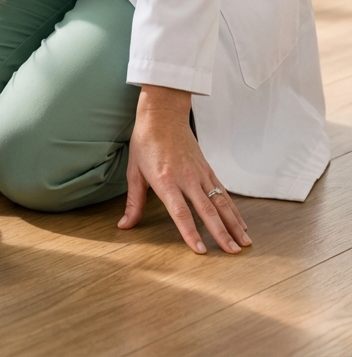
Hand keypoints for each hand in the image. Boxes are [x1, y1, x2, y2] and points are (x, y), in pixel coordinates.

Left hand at [118, 84, 251, 254]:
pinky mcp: (207, 169)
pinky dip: (233, 209)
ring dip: (233, 224)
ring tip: (243, 244)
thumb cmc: (146, 141)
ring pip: (221, 202)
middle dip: (221, 234)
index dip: (190, 232)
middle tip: (232, 253)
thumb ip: (133, 202)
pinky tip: (241, 224)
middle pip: (207, 210)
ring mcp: (199, 173)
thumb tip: (124, 225)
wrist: (162, 114)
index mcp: (165, 180)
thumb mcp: (134, 171)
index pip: (180, 212)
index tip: (200, 251)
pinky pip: (223, 192)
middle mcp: (186, 178)